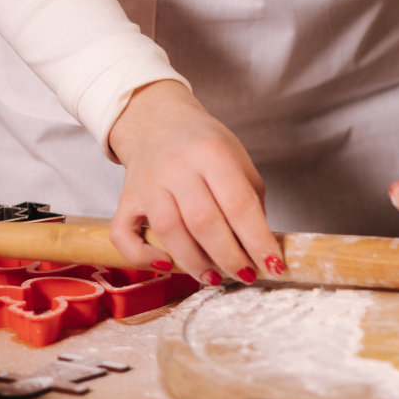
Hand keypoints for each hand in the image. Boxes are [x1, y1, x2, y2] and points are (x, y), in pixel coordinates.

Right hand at [106, 79, 282, 285]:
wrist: (158, 121)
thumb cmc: (204, 145)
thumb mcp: (238, 159)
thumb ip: (250, 199)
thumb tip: (260, 247)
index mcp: (212, 152)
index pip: (239, 203)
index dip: (258, 240)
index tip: (273, 265)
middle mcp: (177, 166)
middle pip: (203, 222)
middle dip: (229, 257)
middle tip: (246, 275)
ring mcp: (148, 183)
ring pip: (169, 231)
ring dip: (194, 263)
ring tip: (215, 277)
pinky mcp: (126, 199)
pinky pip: (125, 235)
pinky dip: (142, 257)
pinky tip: (166, 266)